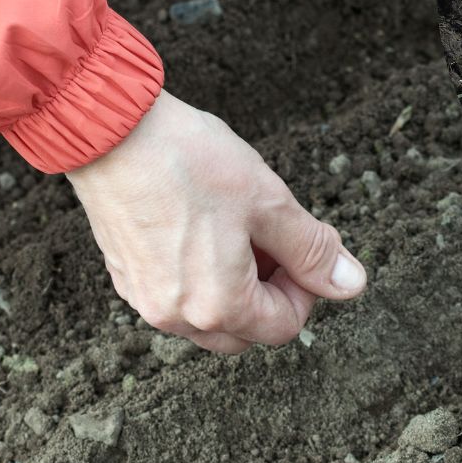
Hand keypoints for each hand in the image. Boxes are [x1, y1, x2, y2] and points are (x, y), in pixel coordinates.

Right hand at [66, 91, 366, 353]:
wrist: (109, 130)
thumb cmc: (189, 161)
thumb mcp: (269, 201)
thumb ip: (313, 250)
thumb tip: (352, 284)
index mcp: (218, 305)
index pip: (283, 326)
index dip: (305, 289)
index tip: (301, 249)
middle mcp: (176, 316)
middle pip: (245, 331)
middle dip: (270, 294)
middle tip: (272, 241)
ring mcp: (144, 299)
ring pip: (207, 319)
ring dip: (235, 289)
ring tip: (237, 231)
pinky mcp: (124, 276)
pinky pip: (175, 298)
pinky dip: (199, 279)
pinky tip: (201, 229)